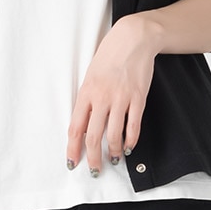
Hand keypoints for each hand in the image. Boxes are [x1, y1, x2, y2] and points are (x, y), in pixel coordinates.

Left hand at [67, 12, 160, 175]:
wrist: (133, 39)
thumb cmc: (109, 57)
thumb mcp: (90, 77)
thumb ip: (87, 101)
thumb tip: (84, 127)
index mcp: (86, 92)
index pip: (76, 128)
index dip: (73, 149)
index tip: (72, 162)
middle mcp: (102, 98)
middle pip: (94, 137)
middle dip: (93, 158)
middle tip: (95, 170)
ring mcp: (121, 99)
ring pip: (114, 135)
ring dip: (113, 152)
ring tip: (113, 158)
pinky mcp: (138, 98)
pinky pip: (133, 126)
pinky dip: (130, 141)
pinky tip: (128, 147)